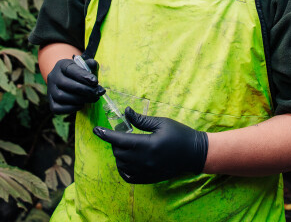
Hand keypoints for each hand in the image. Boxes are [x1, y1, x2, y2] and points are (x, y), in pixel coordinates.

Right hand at [46, 57, 104, 113]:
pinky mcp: (51, 103)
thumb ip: (89, 64)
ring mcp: (50, 91)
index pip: (70, 69)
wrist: (66, 81)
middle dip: (85, 90)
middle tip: (97, 92)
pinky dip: (71, 108)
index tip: (95, 82)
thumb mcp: (83, 66)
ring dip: (80, 99)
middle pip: (66, 84)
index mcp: (61, 65)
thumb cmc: (78, 73)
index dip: (83, 76)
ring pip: (61, 96)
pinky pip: (58, 108)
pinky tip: (82, 105)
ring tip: (93, 99)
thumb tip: (94, 65)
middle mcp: (53, 77)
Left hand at [93, 107, 207, 183]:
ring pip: (121, 165)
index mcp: (148, 145)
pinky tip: (127, 159)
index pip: (120, 140)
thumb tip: (125, 112)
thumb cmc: (179, 134)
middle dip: (115, 141)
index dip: (106, 134)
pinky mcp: (149, 178)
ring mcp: (146, 172)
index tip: (96, 129)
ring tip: (126, 145)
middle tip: (121, 132)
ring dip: (118, 154)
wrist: (194, 153)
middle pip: (119, 152)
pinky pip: (128, 176)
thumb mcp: (161, 123)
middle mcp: (145, 161)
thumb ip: (141, 119)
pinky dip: (123, 168)